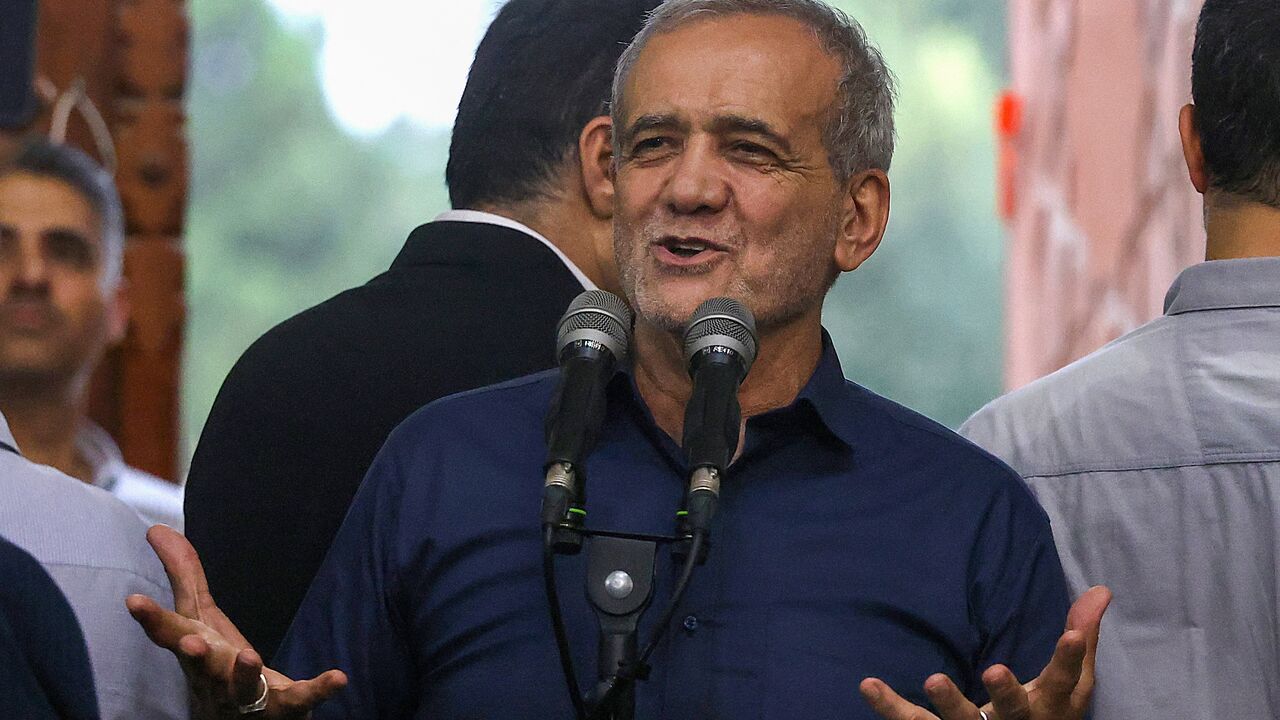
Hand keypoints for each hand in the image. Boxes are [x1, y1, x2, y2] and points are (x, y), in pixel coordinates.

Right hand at [126, 525, 346, 718]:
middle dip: (194, 656)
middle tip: (190, 642)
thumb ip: (184, 576)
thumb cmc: (217, 666)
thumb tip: (156, 527)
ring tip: (249, 657)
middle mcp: (216, 678)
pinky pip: (303, 699)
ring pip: (243, 689)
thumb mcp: (201, 619)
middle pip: (201, 668)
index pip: (169, 635)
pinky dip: (319, 689)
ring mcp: (250, 697)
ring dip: (244, 675)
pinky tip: (338, 678)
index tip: (133, 600)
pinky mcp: (286, 708)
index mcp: (196, 653)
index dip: (152, 619)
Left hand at [859, 586, 1111, 719]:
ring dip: (949, 703)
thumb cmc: (1045, 714)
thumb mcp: (1068, 684)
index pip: (1063, 683)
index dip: (1069, 659)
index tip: (1072, 633)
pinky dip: (889, 707)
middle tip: (996, 670)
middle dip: (1007, 693)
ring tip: (933, 677)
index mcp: (1047, 708)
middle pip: (1013, 712)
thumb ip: (1081, 638)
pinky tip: (868, 684)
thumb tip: (1100, 589)